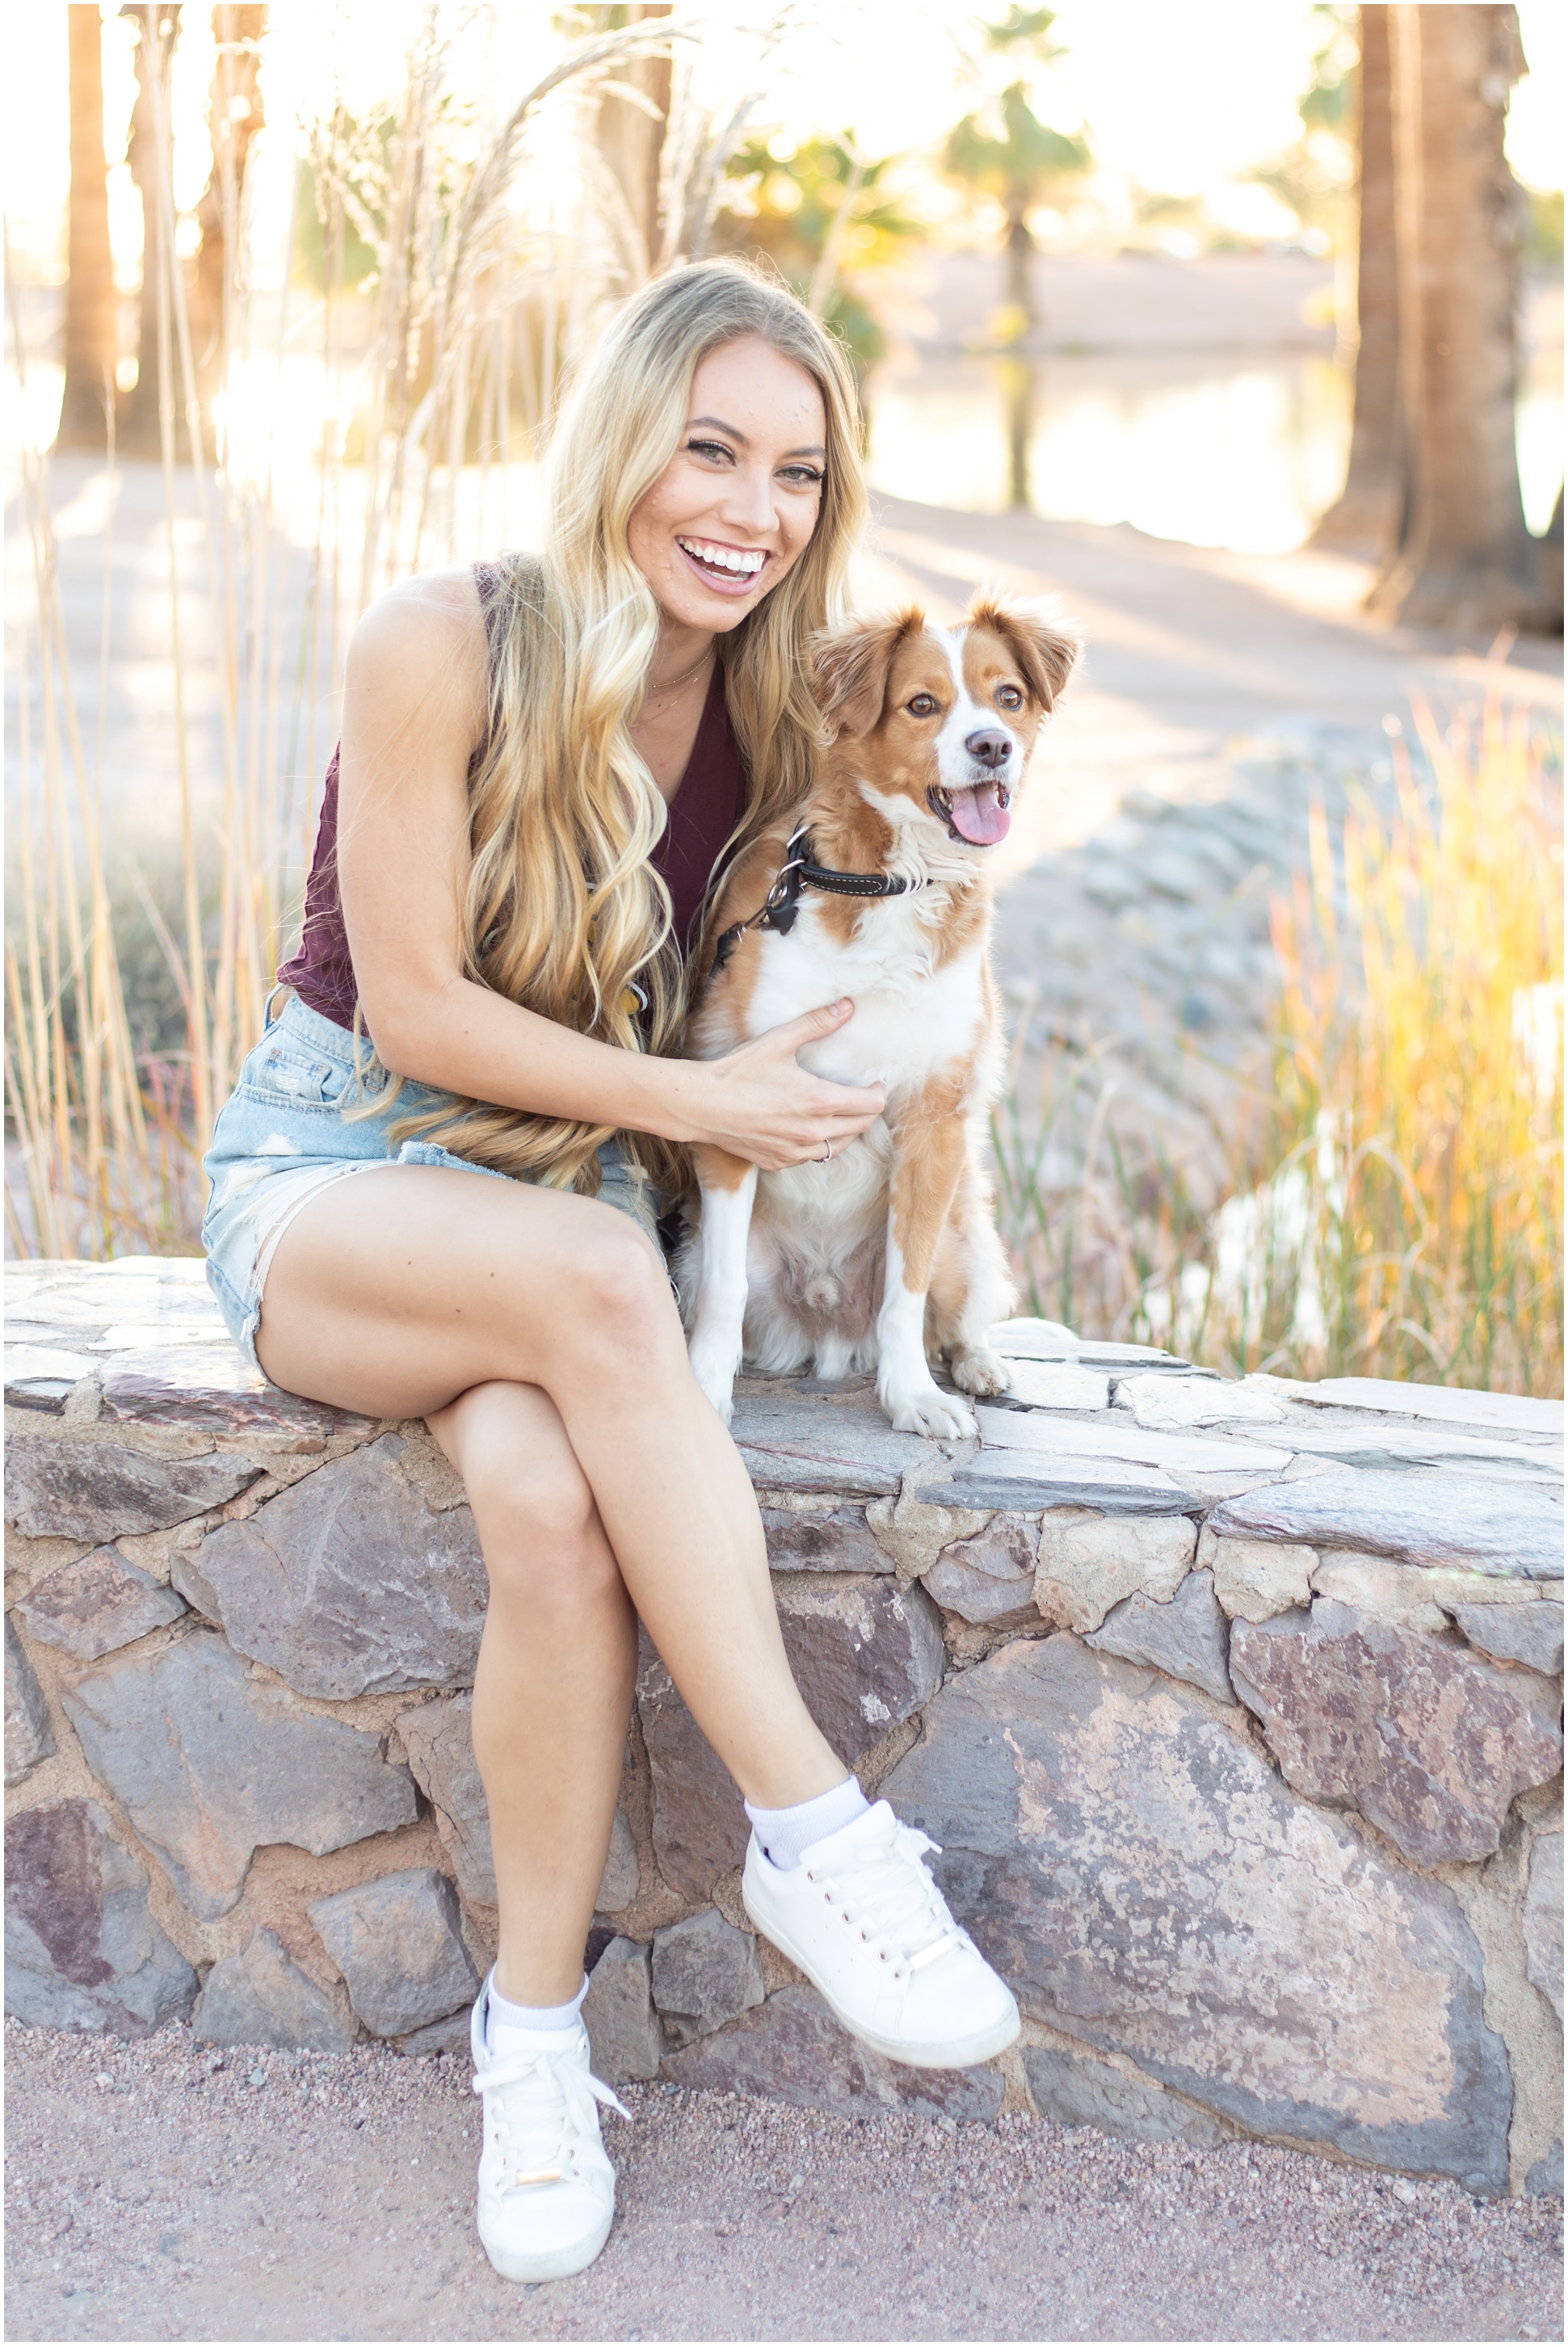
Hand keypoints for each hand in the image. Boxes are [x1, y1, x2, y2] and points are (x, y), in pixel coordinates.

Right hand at [671, 999, 885, 1170]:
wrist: (702, 1105)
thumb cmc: (738, 1071)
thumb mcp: (779, 1042)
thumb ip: (816, 1024)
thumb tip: (847, 1006)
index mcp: (818, 1101)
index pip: (871, 1105)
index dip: (878, 1092)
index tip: (875, 1082)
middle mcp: (812, 1131)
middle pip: (861, 1126)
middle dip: (867, 1110)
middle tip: (862, 1095)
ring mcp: (796, 1151)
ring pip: (841, 1146)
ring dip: (847, 1129)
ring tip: (841, 1112)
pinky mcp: (780, 1162)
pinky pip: (813, 1156)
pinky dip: (820, 1143)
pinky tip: (811, 1128)